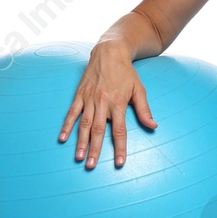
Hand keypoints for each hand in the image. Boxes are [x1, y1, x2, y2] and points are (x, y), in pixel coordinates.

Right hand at [59, 44, 157, 168]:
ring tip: (78, 157)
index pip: (119, 131)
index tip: (120, 162)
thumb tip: (153, 126)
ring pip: (83, 124)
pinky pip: (72, 112)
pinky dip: (67, 125)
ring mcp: (89, 99)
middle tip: (91, 165)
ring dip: (80, 142)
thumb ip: (144, 110)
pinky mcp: (79, 95)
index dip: (120, 148)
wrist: (109, 52)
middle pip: (98, 131)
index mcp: (118, 103)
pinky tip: (63, 138)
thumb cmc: (126, 73)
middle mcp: (102, 103)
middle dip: (95, 150)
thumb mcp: (139, 90)